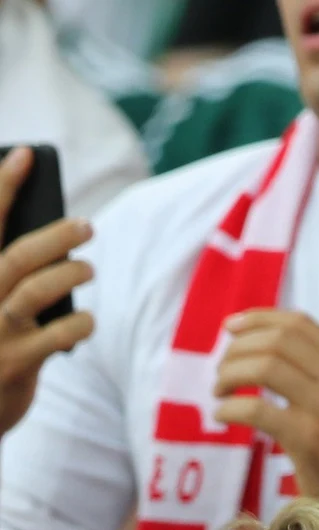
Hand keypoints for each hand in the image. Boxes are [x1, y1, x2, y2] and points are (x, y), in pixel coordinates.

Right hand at [0, 147, 94, 435]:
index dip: (4, 184)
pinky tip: (87, 321)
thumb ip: (11, 274)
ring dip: (71, 274)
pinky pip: (60, 334)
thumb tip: (54, 244)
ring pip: (38, 288)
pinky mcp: (16, 363)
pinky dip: (80, 323)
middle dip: (56, 234)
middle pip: (18, 253)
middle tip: (87, 226)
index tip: (27, 155)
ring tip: (88, 269)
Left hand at [213, 309, 318, 500]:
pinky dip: (229, 409)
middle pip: (278, 341)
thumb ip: (316, 367)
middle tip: (222, 370)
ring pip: (264, 368)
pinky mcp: (308, 438)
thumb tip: (258, 341)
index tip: (230, 329)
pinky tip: (222, 416)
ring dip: (230, 374)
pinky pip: (255, 409)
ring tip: (220, 391)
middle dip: (238, 349)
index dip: (258, 320)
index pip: (299, 323)